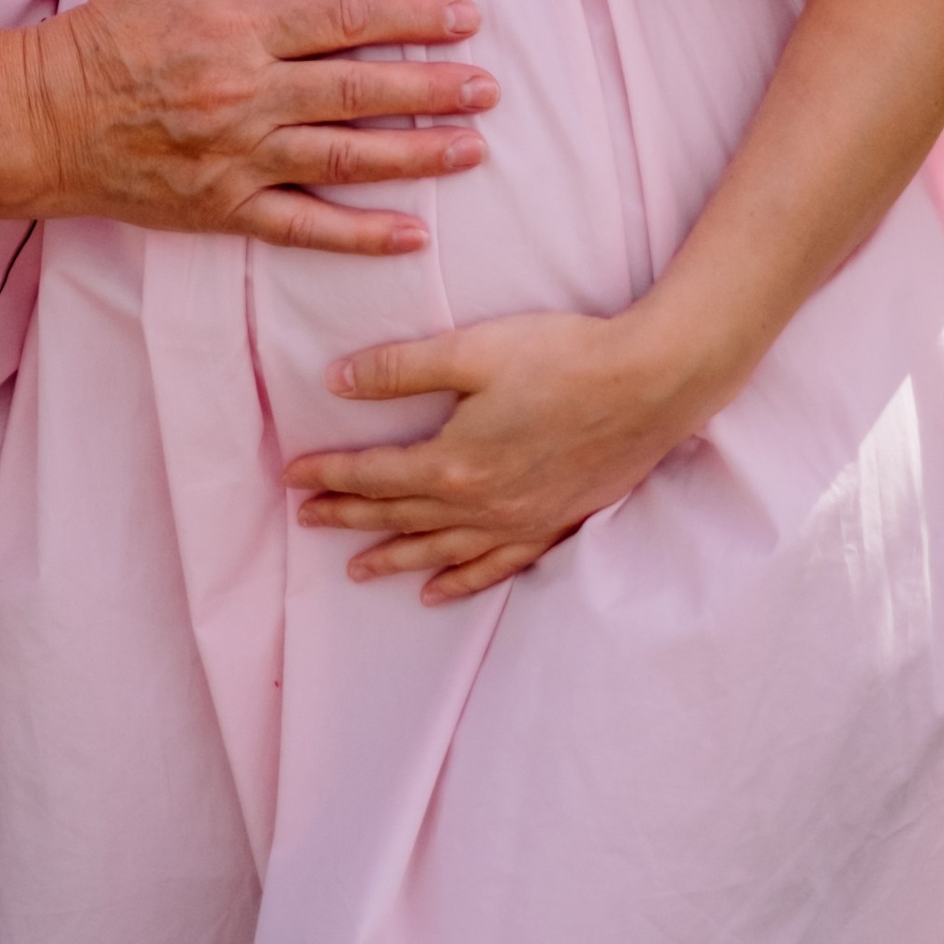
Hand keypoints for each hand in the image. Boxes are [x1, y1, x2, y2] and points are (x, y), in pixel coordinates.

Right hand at [28, 0, 493, 258]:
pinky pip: (303, 226)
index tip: (464, 17)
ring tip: (472, 149)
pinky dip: (360, 234)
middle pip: (357, 90)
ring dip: (415, 156)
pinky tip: (413, 234)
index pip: (342, 18)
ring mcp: (237, 158)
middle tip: (490, 89)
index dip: (409, 16)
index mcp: (238, 29)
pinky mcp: (223, 209)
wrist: (41, 120)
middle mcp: (245, 95)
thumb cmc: (107, 37)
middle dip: (431, 88)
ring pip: (343, 157)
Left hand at [284, 298, 724, 601]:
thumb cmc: (563, 358)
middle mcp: (480, 505)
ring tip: (356, 569)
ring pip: (440, 551)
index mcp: (453, 461)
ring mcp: (518, 522)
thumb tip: (336, 382)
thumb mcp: (472, 351)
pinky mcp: (553, 525)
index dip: (330, 475)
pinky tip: (438, 592)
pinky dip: (461, 582)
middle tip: (306, 520)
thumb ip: (401, 369)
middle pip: (398, 515)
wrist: (650, 386)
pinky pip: (496, 567)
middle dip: (348, 516)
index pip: (374, 474)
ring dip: (393, 558)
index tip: (293, 477)